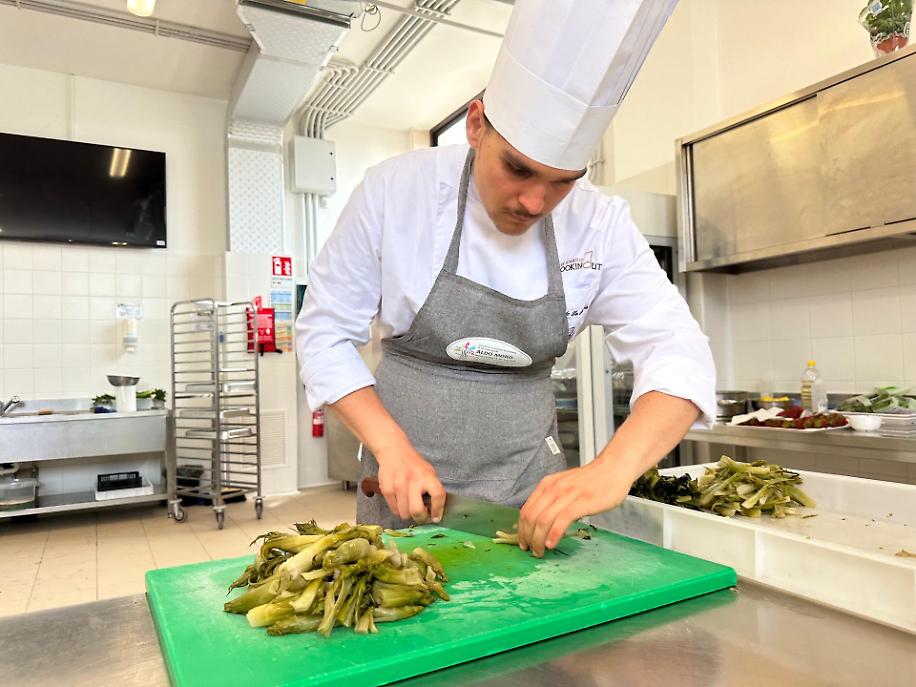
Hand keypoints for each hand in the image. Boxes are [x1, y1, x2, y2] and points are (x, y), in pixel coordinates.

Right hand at [374, 443, 445, 523]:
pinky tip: (401, 500)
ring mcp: (398, 486)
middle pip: (417, 511)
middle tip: (422, 516)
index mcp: (427, 476)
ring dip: (408, 514)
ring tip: (410, 506)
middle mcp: (413, 481)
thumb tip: (435, 512)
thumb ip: (433, 489)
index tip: (436, 517)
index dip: (438, 510)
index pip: (438, 496)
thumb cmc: (414, 464)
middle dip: (420, 518)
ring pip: (404, 514)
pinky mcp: (386, 490)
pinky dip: (399, 509)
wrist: (393, 451)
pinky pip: (394, 510)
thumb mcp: (429, 472)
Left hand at [518, 460, 632, 556]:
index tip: (523, 542)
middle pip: (531, 517)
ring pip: (543, 520)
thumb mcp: (565, 485)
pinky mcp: (583, 502)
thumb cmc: (591, 480)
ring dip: (538, 540)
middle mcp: (554, 488)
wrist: (613, 468)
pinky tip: (552, 544)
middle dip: (528, 538)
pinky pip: (562, 519)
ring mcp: (568, 494)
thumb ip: (552, 499)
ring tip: (540, 551)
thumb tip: (540, 521)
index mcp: (547, 484)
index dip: (521, 530)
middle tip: (531, 550)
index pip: (526, 510)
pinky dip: (554, 534)